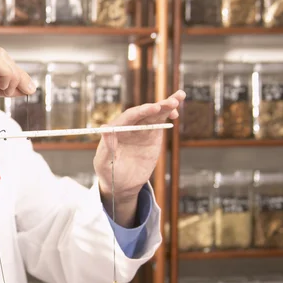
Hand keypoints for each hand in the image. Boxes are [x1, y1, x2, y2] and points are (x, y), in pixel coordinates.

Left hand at [93, 90, 185, 225]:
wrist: (124, 184)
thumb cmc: (110, 174)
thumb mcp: (104, 163)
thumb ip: (106, 147)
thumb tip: (104, 129)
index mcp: (115, 130)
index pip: (128, 117)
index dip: (140, 111)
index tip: (154, 109)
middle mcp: (128, 126)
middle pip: (142, 112)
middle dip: (156, 106)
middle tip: (170, 103)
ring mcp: (140, 128)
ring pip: (153, 113)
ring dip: (165, 105)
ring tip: (178, 97)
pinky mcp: (151, 133)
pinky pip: (160, 120)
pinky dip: (168, 113)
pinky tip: (175, 112)